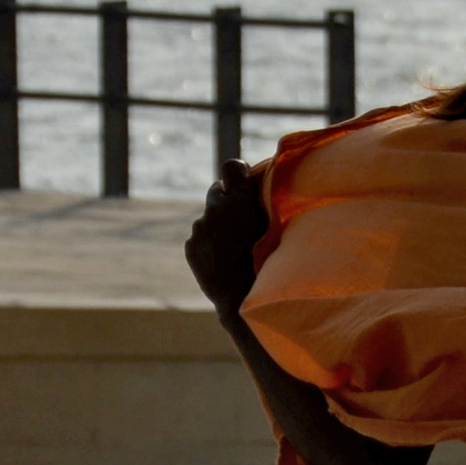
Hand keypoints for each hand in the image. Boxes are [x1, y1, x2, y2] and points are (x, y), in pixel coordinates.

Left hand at [185, 160, 273, 312]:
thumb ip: (264, 204)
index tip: (242, 178)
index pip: (231, 167)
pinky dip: (208, 243)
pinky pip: (199, 237)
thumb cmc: (268, 261)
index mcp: (240, 199)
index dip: (237, 171)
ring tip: (233, 246)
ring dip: (218, 225)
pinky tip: (222, 259)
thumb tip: (260, 190)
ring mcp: (200, 227)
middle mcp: (215, 208)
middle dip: (226, 199)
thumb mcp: (275, 227)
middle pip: (217, 190)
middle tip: (239, 216)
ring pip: (208, 218)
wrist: (242, 297)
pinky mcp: (190, 245)